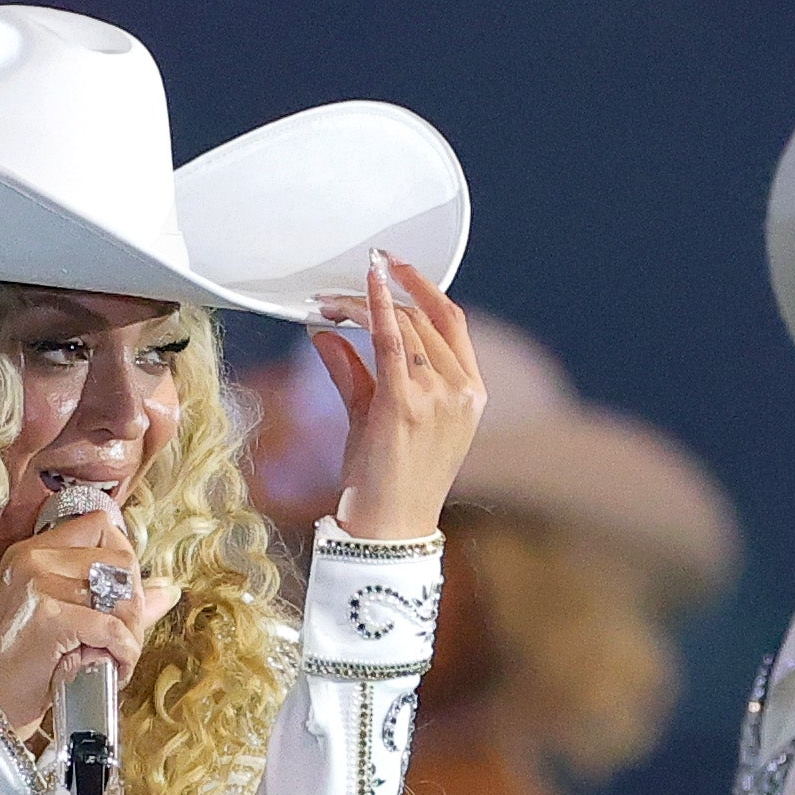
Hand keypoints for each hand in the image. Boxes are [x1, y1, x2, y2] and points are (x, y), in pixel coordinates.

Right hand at [0, 490, 171, 746]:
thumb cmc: (23, 668)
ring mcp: (38, 584)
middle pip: (118, 559)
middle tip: (126, 635)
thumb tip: (167, 590)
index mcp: (31, 551)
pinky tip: (114, 669)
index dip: (124, 558)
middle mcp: (33, 559)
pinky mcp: (49, 617)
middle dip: (134, 602)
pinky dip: (123, 653)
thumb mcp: (64, 621)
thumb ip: (113, 600)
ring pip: (120, 595)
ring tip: (118, 656)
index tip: (122, 595)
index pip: (100, 524)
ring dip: (132, 632)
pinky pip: (112, 628)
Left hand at [311, 253, 485, 542]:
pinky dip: (374, 308)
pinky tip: (360, 288)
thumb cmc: (386, 482)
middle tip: (344, 282)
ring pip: (403, 326)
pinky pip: (390, 341)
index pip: (450, 323)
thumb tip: (325, 335)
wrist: (387, 530)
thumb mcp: (375, 416)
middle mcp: (461, 390)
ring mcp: (438, 396)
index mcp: (470, 393)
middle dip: (383, 292)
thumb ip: (354, 372)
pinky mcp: (406, 403)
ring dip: (363, 305)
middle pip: (424, 318)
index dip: (424, 286)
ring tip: (328, 300)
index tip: (394, 265)